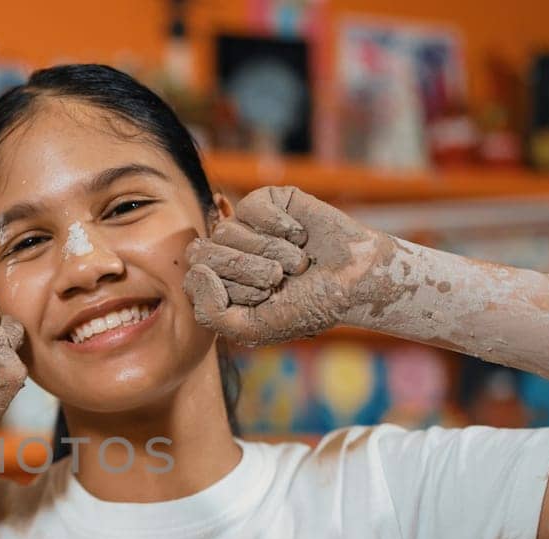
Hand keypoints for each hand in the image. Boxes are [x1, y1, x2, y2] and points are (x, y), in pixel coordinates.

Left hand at [184, 185, 397, 346]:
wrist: (354, 280)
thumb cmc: (305, 306)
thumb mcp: (252, 327)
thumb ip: (210, 312)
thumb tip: (196, 269)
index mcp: (217, 284)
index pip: (194, 279)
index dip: (229, 290)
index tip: (264, 299)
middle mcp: (225, 253)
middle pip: (204, 252)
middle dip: (247, 271)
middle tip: (279, 279)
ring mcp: (243, 225)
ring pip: (227, 230)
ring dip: (270, 251)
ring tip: (297, 262)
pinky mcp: (266, 201)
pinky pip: (251, 207)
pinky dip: (280, 226)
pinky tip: (299, 236)